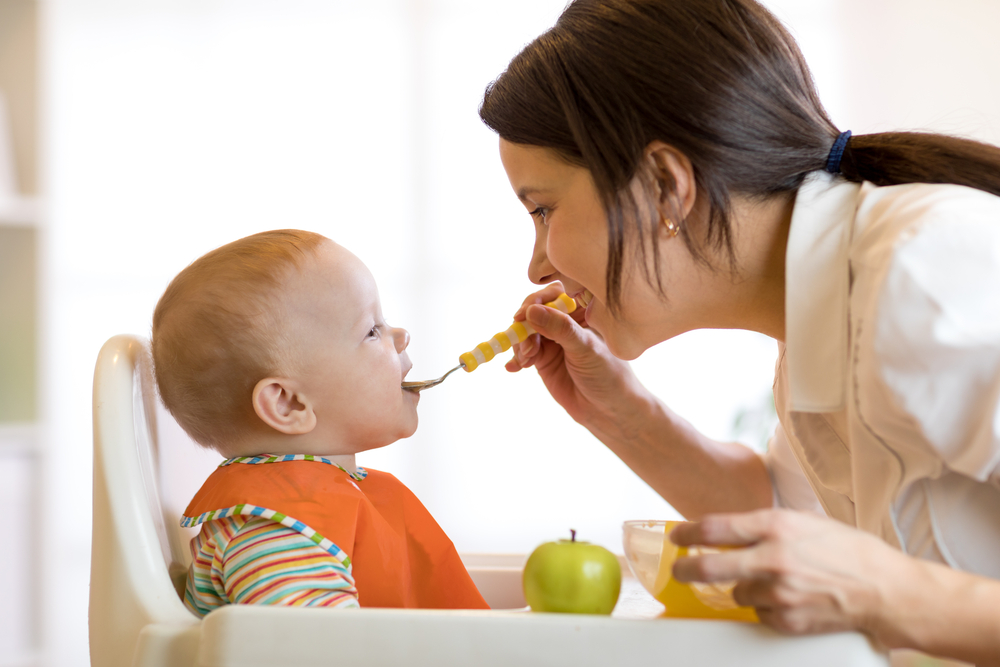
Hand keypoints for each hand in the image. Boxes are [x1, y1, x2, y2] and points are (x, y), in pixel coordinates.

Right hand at [507, 283, 649, 436]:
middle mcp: (565, 322)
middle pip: (534, 311)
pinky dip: (515, 358)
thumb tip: (531, 311)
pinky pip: (522, 351)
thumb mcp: (585, 348)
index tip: (525, 315)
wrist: (608, 411)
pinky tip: (513, 368)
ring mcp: (552, 340)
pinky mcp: (542, 359)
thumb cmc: (608, 375)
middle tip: (527, 346)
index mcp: (582, 311)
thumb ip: (560, 329)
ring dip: (520, 344)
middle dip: (525, 326)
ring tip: (526, 361)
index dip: (537, 300)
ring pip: (524, 331)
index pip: (555, 293)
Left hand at [670, 509, 901, 637]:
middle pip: (709, 567)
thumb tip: (730, 531)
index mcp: (776, 526)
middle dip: (687, 570)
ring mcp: (778, 592)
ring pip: (737, 593)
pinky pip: (759, 614)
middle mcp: (772, 557)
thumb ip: (767, 526)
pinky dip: (767, 608)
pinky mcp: (786, 620)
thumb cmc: (849, 551)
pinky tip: (792, 600)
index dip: (688, 534)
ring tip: (777, 583)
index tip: (677, 537)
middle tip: (680, 570)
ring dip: (746, 588)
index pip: (715, 528)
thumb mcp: (806, 522)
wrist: (885, 590)